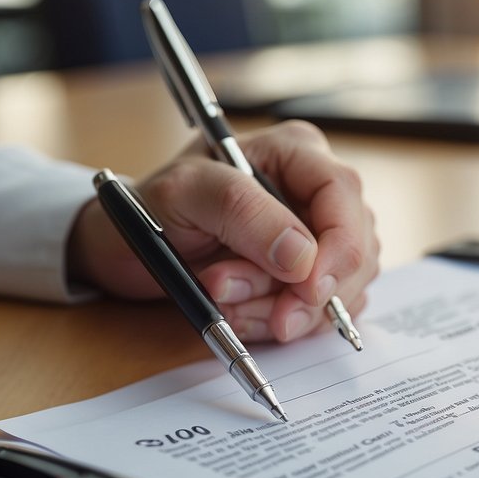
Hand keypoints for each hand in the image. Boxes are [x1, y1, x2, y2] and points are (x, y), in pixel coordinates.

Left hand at [67, 120, 379, 341]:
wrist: (124, 249)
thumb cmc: (149, 209)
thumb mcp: (183, 195)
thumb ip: (243, 214)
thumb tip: (303, 257)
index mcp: (293, 153)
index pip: (343, 194)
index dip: (338, 247)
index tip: (307, 290)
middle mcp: (313, 191)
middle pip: (354, 248)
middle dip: (306, 292)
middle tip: (253, 310)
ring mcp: (314, 236)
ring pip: (337, 288)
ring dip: (282, 310)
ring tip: (224, 299)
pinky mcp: (305, 277)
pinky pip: (318, 312)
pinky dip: (279, 324)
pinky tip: (240, 312)